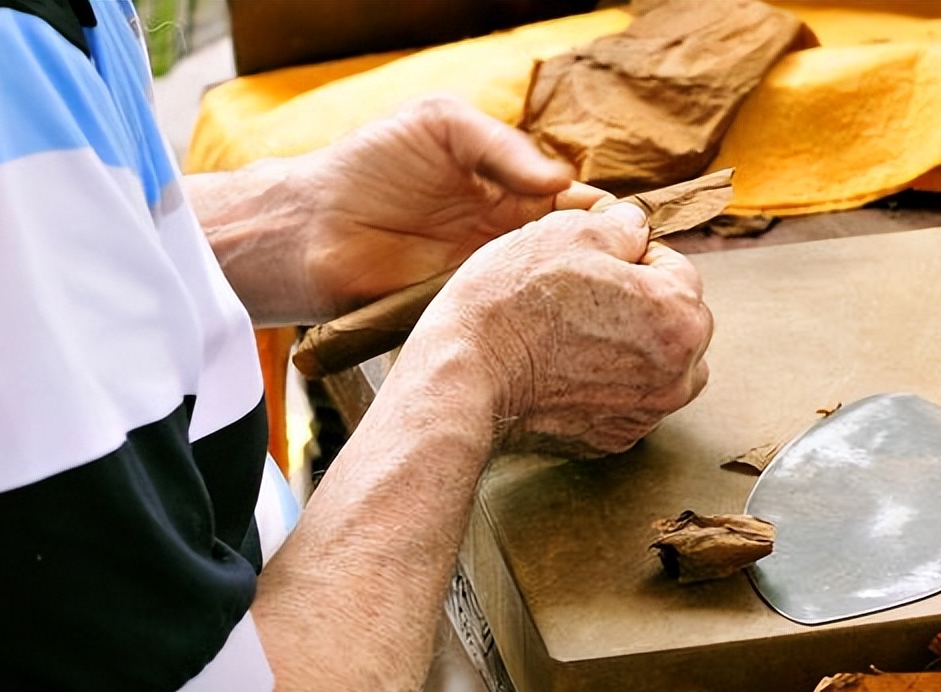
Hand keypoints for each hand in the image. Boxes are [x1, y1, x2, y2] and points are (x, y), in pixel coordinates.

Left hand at [300, 94, 606, 312]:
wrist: (308, 228)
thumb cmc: (367, 165)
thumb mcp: (440, 125)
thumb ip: (502, 145)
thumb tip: (563, 181)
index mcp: (509, 189)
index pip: (575, 202)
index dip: (605, 213)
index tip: (632, 226)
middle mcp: (506, 237)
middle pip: (573, 252)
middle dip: (601, 258)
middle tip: (628, 267)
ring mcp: (488, 278)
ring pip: (549, 289)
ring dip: (574, 291)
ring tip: (604, 294)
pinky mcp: (467, 312)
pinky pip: (510, 316)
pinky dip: (534, 317)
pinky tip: (557, 316)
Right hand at [412, 202, 712, 457]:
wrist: (466, 375)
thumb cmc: (515, 302)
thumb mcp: (572, 231)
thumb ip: (624, 225)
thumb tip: (636, 228)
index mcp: (680, 316)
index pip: (675, 267)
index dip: (630, 255)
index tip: (590, 262)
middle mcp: (678, 374)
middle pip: (674, 322)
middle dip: (641, 304)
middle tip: (580, 297)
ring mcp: (645, 413)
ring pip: (655, 365)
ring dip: (630, 347)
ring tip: (573, 335)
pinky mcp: (612, 439)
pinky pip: (624, 400)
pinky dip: (605, 384)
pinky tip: (564, 369)